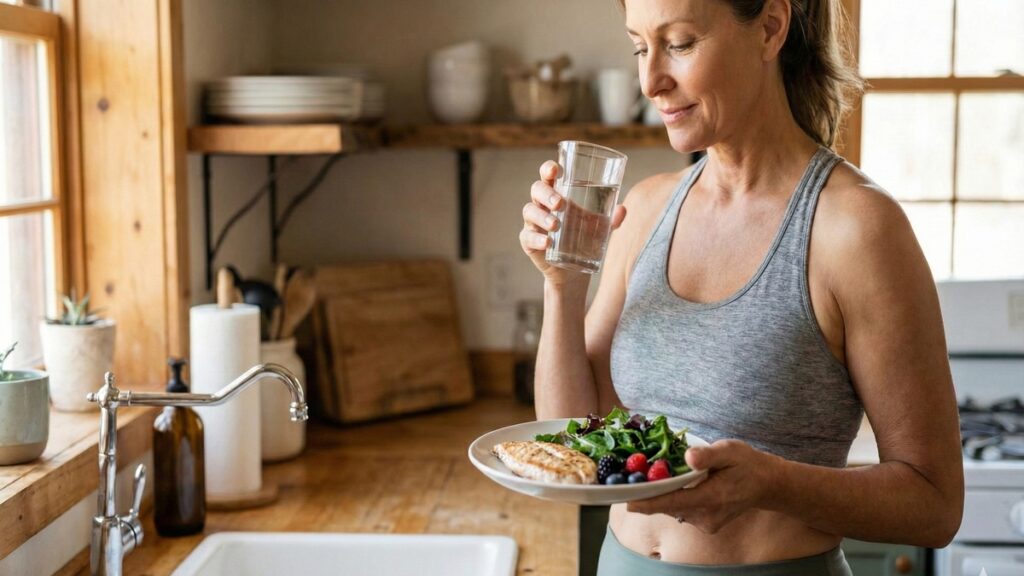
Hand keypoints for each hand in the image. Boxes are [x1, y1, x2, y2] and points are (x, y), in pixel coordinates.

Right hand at [520, 161, 626, 285]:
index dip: (548, 169)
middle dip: (546, 193)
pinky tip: (547, 243)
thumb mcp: (600, 229)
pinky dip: (536, 238)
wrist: (575, 272)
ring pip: (530, 211)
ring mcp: (534, 223)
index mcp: (558, 194)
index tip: (555, 169)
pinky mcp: (529, 242)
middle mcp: (543, 206)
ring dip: (542, 216)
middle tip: (560, 203)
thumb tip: (622, 209)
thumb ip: (611, 219)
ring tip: (556, 225)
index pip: (549, 176)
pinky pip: (527, 237)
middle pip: (536, 190)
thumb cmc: (585, 240)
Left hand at [626, 439, 779, 534]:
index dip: (648, 501)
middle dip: (650, 492)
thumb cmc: (747, 464)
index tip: (626, 500)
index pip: (672, 502)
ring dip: (662, 494)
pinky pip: (681, 510)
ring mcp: (705, 523)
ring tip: (651, 475)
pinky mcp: (705, 524)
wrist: (767, 484)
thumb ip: (708, 455)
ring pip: (673, 508)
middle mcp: (706, 516)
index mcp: (712, 498)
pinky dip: (673, 498)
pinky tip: (673, 484)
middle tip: (631, 475)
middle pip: (668, 506)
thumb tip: (688, 456)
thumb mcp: (730, 451)